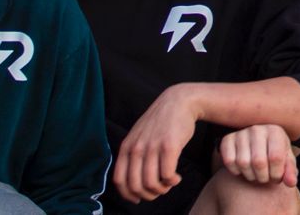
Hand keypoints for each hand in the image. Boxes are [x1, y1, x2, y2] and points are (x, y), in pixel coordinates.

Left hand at [113, 84, 198, 201]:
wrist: (180, 101)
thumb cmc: (161, 121)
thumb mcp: (139, 135)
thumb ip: (132, 154)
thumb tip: (132, 181)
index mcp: (126, 147)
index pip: (119, 180)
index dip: (128, 194)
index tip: (138, 198)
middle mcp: (137, 148)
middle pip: (136, 185)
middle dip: (148, 195)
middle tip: (158, 191)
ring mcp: (153, 147)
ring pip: (151, 183)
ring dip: (162, 190)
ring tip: (169, 184)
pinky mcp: (169, 146)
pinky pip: (167, 175)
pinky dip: (172, 182)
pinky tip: (176, 177)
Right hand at [218, 124, 297, 185]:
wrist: (257, 144)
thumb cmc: (274, 152)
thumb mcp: (286, 160)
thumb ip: (290, 171)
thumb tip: (291, 183)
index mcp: (275, 131)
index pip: (276, 157)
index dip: (276, 174)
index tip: (276, 177)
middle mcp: (258, 129)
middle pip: (259, 162)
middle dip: (263, 177)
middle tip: (265, 178)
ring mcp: (241, 133)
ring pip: (243, 163)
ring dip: (250, 176)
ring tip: (255, 174)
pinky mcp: (227, 139)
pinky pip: (229, 161)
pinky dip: (236, 171)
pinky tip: (243, 169)